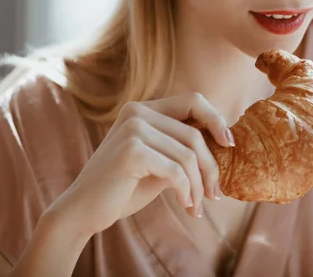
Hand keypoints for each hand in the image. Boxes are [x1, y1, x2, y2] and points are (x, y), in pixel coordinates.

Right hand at [48, 92, 233, 236]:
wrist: (84, 211)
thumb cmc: (123, 188)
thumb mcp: (158, 163)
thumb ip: (181, 150)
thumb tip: (223, 143)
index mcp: (143, 110)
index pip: (193, 100)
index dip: (216, 120)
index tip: (229, 145)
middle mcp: (137, 112)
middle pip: (195, 134)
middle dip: (210, 168)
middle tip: (214, 195)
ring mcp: (133, 129)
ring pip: (188, 155)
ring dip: (198, 186)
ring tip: (197, 207)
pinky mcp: (132, 151)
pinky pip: (176, 171)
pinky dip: (186, 192)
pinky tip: (186, 207)